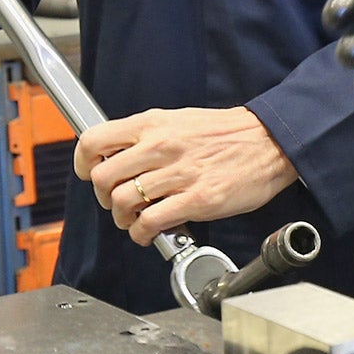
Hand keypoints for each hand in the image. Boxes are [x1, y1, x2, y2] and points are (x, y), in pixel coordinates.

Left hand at [81, 108, 297, 241]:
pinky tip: (151, 232)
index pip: (94, 141)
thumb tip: (118, 157)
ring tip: (137, 219)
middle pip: (102, 179)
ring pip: (122, 203)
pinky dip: (142, 234)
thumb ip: (146, 136)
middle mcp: (161, 146)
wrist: (270, 141)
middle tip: (117, 203)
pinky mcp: (197, 199)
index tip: (90, 174)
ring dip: (123, 219)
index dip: (83, 164)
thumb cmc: (226, 133)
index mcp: (153, 124)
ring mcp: (179, 174)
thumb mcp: (178, 120)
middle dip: (103, 198)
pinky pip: (150, 223)